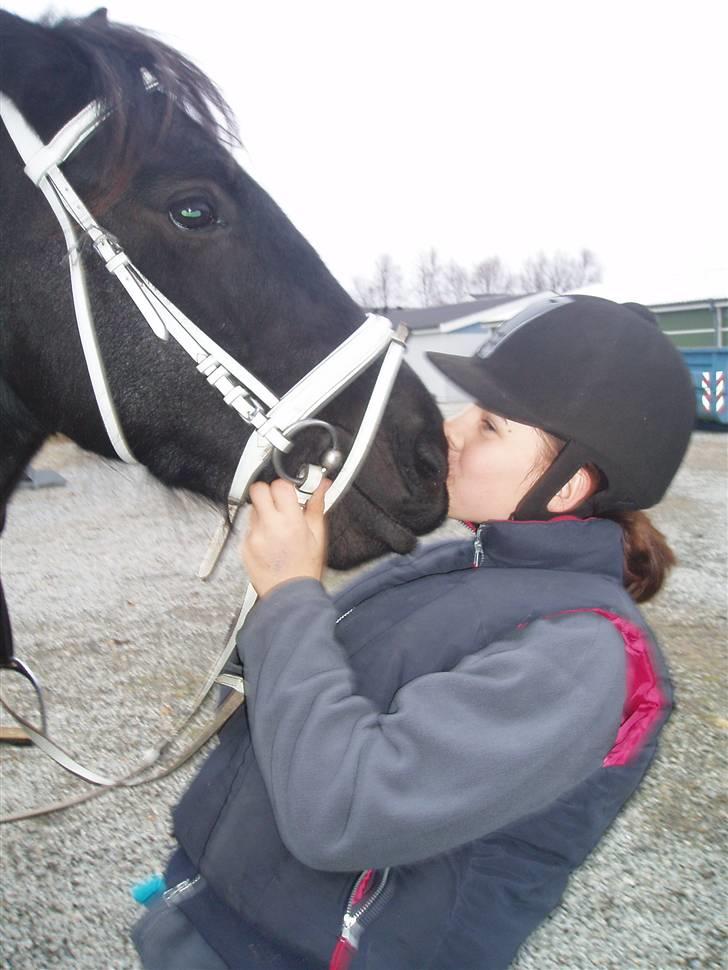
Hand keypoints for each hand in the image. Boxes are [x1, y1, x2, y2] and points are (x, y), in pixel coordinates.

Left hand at [242, 478, 329, 597]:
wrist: (289, 595)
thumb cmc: (305, 569)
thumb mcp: (317, 536)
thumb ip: (317, 506)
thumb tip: (322, 487)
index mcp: (290, 521)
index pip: (279, 485)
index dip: (285, 486)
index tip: (289, 493)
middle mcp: (268, 526)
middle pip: (258, 490)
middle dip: (268, 493)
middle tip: (277, 503)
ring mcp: (253, 536)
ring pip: (252, 509)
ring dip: (263, 512)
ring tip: (276, 527)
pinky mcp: (244, 546)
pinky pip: (248, 528)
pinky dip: (257, 530)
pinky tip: (269, 541)